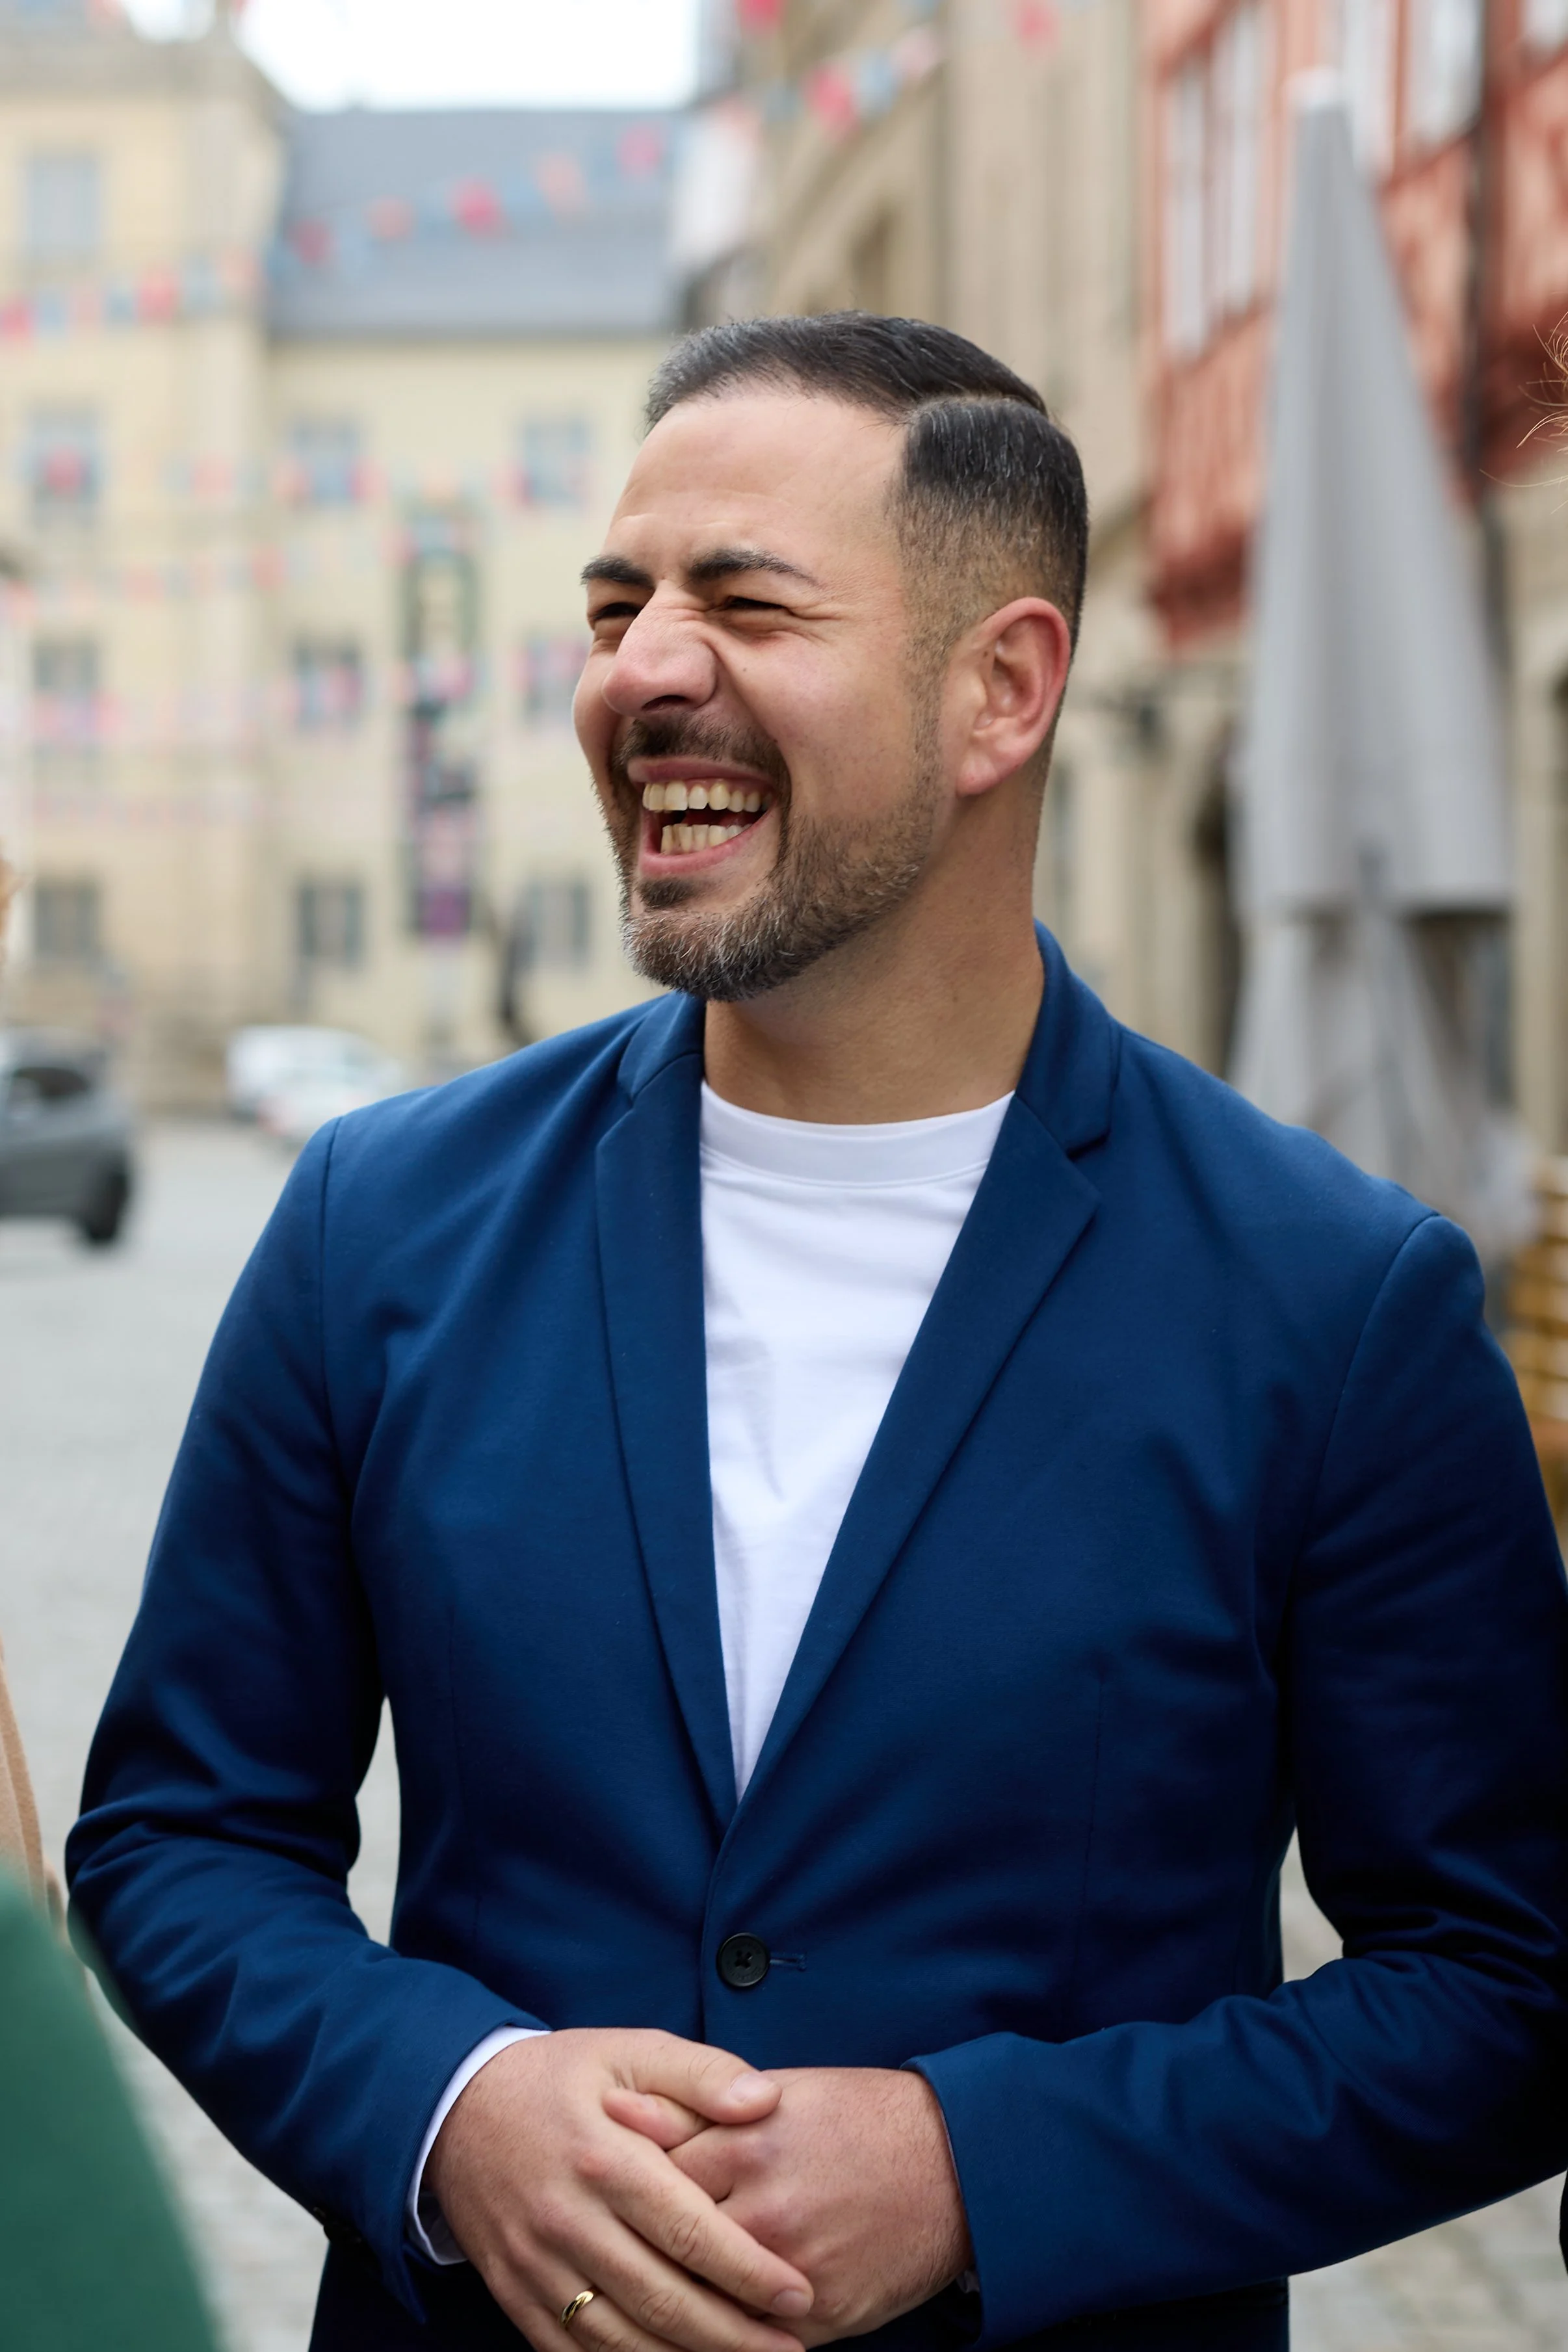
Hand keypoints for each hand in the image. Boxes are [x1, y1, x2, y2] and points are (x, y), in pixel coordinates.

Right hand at [425, 2028, 815, 2351]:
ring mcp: (537, 2265)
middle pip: (662, 2298)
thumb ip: (701, 2074)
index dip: (748, 2270)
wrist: (456, 2107)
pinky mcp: (515, 2294)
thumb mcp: (630, 2050)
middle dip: (733, 2334)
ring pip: (621, 2339)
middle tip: (790, 2348)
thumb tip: (765, 2100)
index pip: (689, 2230)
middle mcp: (569, 2220)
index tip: (799, 2292)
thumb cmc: (559, 2077)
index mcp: (605, 2158)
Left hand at [608, 2067, 970, 2345]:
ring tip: (633, 2307)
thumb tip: (615, 2108)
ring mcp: (792, 2272)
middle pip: (668, 2252)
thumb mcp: (775, 2093)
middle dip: (630, 2261)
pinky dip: (716, 2344)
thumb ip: (694, 2105)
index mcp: (747, 2144)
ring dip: (664, 2315)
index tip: (593, 2198)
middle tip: (599, 2262)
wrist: (951, 2164)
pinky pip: (749, 2346)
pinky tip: (692, 2335)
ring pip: (701, 2309)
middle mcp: (763, 2211)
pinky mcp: (819, 2319)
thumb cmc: (858, 2118)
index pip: (652, 2179)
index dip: (618, 2192)